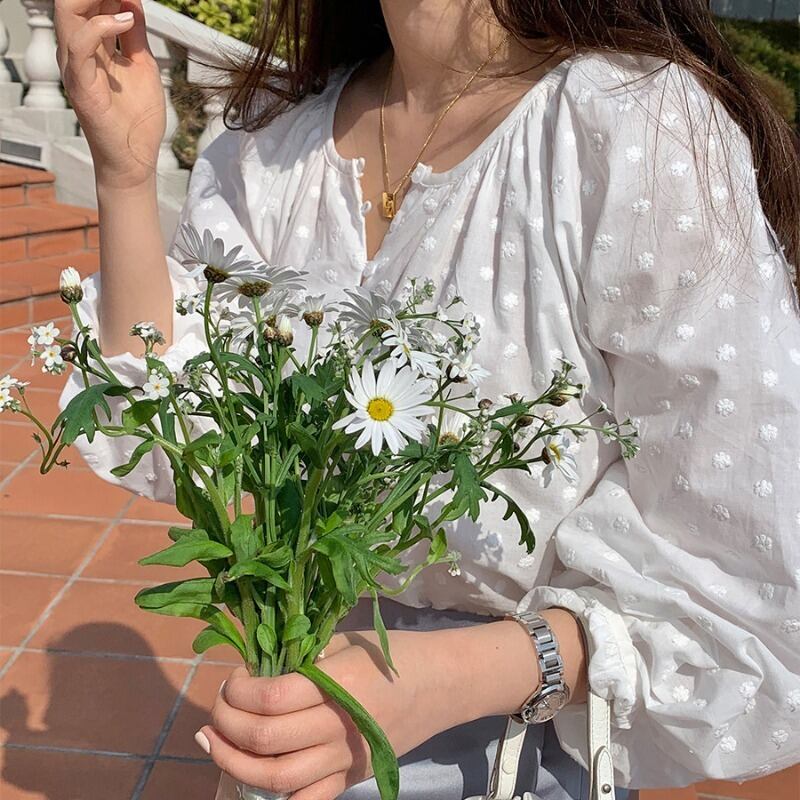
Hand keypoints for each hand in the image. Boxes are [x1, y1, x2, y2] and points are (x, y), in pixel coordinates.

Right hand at [55, 0, 164, 187]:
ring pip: (69, 13)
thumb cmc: (137, 119)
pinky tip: (125, 21)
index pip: (87, 2)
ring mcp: (75, 67)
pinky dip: (101, 25)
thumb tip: (131, 0)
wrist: (135, 159)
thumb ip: (134, 33)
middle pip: (72, 1)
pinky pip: (78, 45)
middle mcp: (77, 52)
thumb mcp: (141, 65)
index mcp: (90, 45)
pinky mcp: (80, 85)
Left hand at [197, 619, 549, 798]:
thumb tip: (254, 671)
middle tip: (217, 707)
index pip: (270, 697)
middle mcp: (338, 727)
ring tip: (213, 742)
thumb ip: (302, 657)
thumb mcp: (344, 642)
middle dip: (226, 723)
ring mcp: (345, 760)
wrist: (443, 684)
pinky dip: (272, 794)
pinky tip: (250, 774)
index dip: (238, 689)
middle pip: (264, 738)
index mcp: (337, 684)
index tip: (235, 676)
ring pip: (275, 779)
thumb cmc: (390, 654)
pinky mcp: (351, 779)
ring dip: (233, 762)